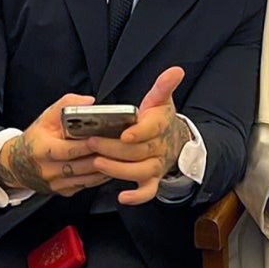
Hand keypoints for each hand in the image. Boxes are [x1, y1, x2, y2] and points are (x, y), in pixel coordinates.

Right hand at [0, 93, 109, 196]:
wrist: (16, 165)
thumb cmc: (35, 139)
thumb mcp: (45, 118)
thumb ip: (66, 105)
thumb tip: (89, 101)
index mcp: (42, 150)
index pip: (68, 150)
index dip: (87, 145)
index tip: (103, 138)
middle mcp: (49, 169)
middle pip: (81, 166)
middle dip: (102, 157)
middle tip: (120, 149)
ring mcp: (56, 183)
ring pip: (86, 179)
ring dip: (105, 169)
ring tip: (120, 158)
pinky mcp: (64, 191)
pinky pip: (86, 185)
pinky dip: (100, 177)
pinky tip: (112, 167)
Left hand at [88, 67, 188, 205]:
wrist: (174, 142)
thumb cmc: (159, 120)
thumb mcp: (161, 100)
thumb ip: (163, 86)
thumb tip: (176, 70)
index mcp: (160, 125)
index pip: (152, 129)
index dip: (139, 132)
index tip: (125, 133)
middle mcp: (160, 147)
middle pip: (138, 151)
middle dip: (114, 148)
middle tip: (92, 142)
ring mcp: (156, 165)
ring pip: (140, 172)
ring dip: (118, 169)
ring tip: (97, 162)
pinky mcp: (152, 179)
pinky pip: (148, 192)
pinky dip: (136, 197)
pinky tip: (121, 197)